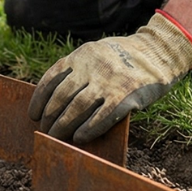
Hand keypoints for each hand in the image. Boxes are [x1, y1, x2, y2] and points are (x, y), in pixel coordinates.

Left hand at [29, 11, 191, 142]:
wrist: (158, 53)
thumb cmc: (123, 59)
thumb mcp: (97, 53)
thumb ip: (78, 70)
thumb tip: (56, 103)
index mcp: (81, 55)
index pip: (51, 79)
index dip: (39, 99)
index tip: (33, 114)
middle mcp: (92, 67)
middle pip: (62, 96)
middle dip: (50, 116)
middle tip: (45, 131)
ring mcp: (108, 82)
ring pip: (77, 108)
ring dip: (64, 125)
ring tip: (57, 137)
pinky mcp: (125, 96)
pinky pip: (101, 117)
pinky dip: (88, 129)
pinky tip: (79, 138)